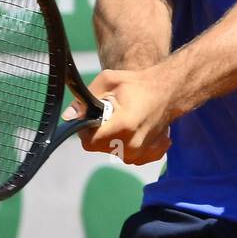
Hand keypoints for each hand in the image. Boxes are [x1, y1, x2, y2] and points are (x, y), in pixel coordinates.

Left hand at [61, 66, 178, 164]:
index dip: (87, 130)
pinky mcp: (150, 155)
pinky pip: (129, 156)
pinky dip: (129, 144)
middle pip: (101, 147)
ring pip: (114, 152)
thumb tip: (68, 117)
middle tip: (113, 115)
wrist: (168, 90)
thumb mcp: (108, 81)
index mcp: (123, 126)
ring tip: (127, 120)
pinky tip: (136, 128)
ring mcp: (142, 153)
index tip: (94, 118)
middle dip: (101, 133)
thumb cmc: (137, 83)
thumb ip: (86, 100)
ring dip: (114, 138)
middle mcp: (133, 145)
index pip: (89, 142)